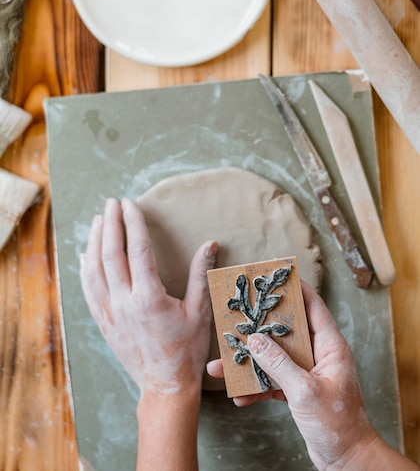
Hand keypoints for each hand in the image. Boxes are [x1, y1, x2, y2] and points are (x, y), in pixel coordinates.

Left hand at [81, 198, 217, 395]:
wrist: (165, 387)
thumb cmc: (187, 351)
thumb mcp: (199, 312)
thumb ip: (201, 275)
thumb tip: (210, 244)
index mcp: (149, 298)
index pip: (137, 249)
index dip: (133, 223)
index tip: (130, 203)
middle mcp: (124, 303)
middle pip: (111, 254)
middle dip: (110, 224)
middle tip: (112, 203)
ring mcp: (110, 313)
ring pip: (94, 269)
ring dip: (95, 241)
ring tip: (97, 220)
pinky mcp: (103, 322)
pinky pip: (89, 290)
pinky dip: (85, 268)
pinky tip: (86, 254)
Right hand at [207, 282, 378, 469]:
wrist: (346, 461)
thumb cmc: (338, 424)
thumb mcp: (305, 391)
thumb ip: (279, 364)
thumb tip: (255, 340)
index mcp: (330, 346)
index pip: (313, 306)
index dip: (296, 290)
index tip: (275, 277)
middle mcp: (318, 355)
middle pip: (286, 331)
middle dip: (259, 327)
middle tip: (237, 315)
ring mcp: (307, 373)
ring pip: (273, 358)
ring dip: (249, 362)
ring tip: (223, 363)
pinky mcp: (297, 391)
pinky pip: (272, 382)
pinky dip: (255, 388)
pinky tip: (238, 395)